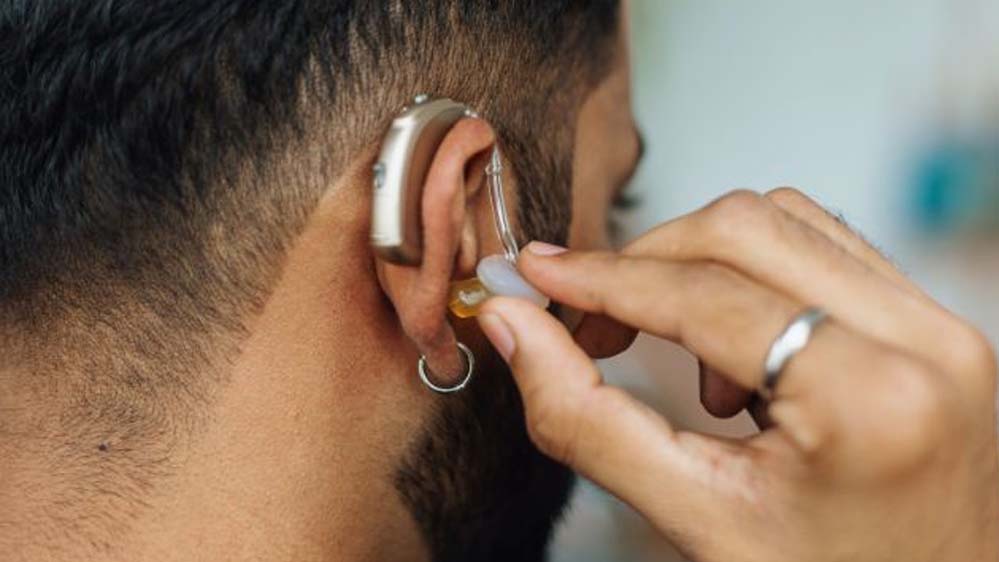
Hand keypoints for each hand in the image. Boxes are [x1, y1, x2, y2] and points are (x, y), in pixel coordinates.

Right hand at [477, 189, 998, 561]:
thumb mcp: (694, 520)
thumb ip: (587, 421)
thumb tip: (515, 328)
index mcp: (868, 399)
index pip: (705, 295)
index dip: (603, 279)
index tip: (538, 274)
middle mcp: (923, 342)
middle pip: (746, 227)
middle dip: (647, 263)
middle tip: (593, 322)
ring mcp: (939, 327)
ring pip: (786, 223)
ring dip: (702, 268)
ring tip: (683, 361)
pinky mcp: (935, 325)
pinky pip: (824, 250)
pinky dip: (753, 279)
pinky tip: (737, 358)